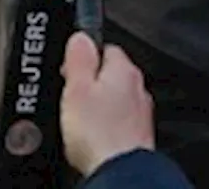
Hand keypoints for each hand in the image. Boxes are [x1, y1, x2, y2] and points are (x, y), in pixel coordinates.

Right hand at [59, 32, 155, 176]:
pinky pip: (118, 121)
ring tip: (80, 120)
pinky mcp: (138, 135)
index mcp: (123, 69)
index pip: (104, 47)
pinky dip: (106, 125)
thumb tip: (80, 36)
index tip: (68, 70)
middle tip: (70, 96)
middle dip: (90, 82)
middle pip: (109, 74)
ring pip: (114, 98)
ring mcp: (140, 113)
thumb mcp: (76, 87)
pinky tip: (93, 135)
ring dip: (99, 105)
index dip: (81, 57)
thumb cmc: (99, 133)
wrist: (120, 172)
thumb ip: (79, 57)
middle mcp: (137, 88)